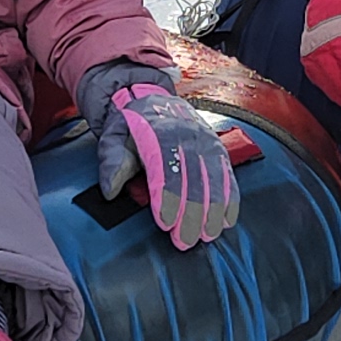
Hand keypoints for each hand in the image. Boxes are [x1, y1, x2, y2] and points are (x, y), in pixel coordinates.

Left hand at [90, 62, 241, 250]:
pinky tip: (228, 220)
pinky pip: (228, 175)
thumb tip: (109, 190)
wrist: (153, 99)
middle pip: (193, 178)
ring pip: (214, 179)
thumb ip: (112, 161)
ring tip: (208, 236)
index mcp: (159, 131)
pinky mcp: (218, 150)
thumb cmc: (132, 125)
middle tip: (185, 241)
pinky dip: (230, 199)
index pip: (165, 168)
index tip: (164, 223)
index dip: (167, 197)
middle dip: (191, 213)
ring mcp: (206, 142)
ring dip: (213, 210)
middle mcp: (187, 135)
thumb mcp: (114, 136)